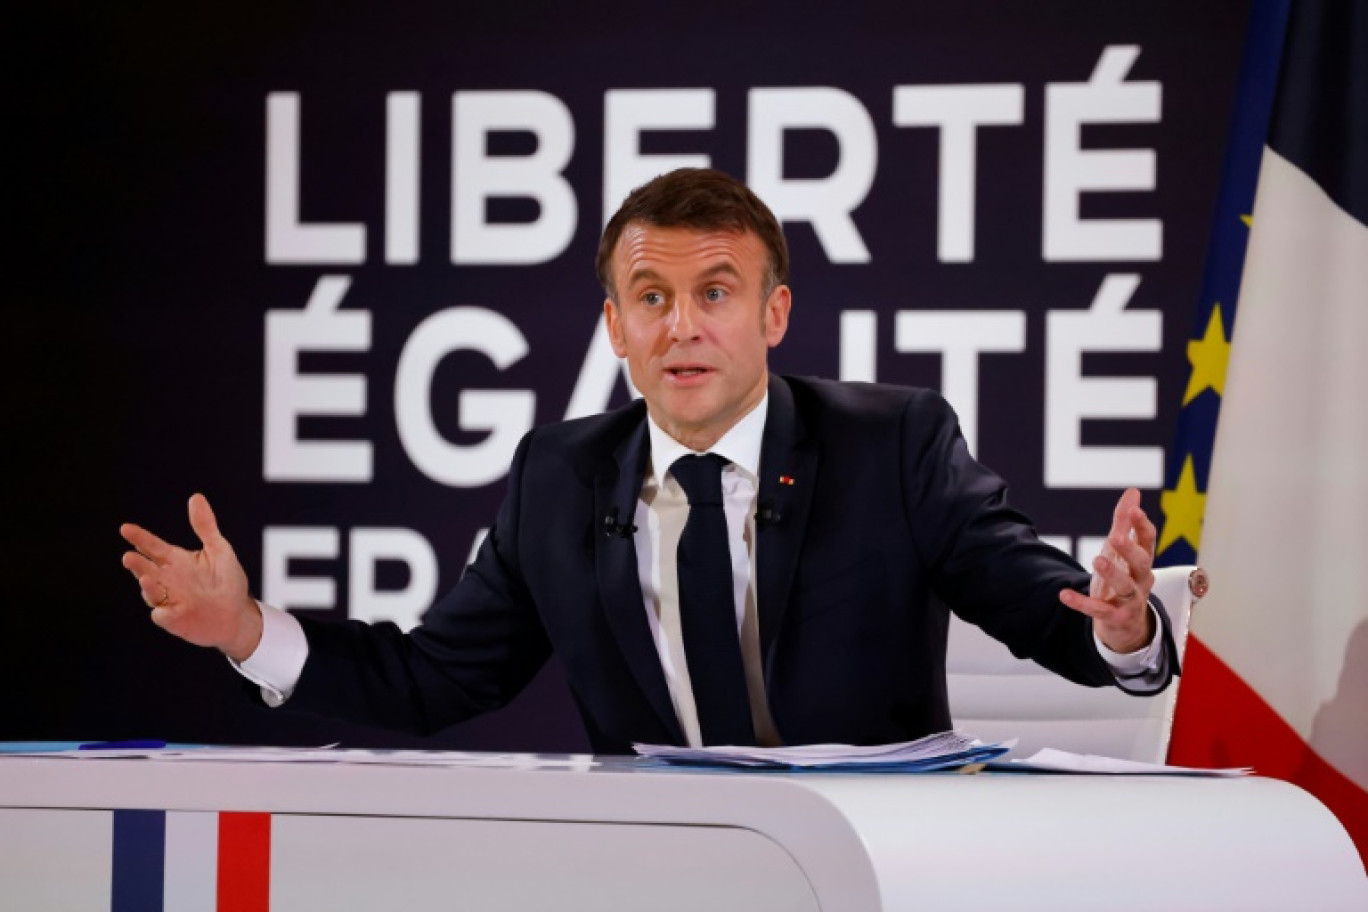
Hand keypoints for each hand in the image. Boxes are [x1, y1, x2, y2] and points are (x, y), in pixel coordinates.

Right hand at [120, 493, 262, 661]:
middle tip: (128, 556)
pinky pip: (164, 616)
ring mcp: (169, 600)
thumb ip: (205, 526)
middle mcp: (167, 580)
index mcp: (176, 561)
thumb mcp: (219, 550)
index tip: (126, 528)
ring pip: (151, 592)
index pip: (153, 547)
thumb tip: (195, 497)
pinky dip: (162, 613)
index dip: (140, 538)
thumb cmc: (227, 581)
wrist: (237, 614)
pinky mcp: (175, 620)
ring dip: (147, 587)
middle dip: (136, 564)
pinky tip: (163, 610)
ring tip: (146, 578)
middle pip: (146, 569)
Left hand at [1058, 487, 1156, 653]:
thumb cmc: (1124, 576)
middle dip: (1130, 550)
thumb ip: (1125, 521)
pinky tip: (1064, 594)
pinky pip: (1099, 610)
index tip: (1133, 510)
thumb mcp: (1122, 549)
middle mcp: (1141, 579)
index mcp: (1143, 560)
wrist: (1125, 622)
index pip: (1148, 541)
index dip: (1142, 525)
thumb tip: (1133, 492)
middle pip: (1141, 563)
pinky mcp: (1115, 617)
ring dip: (1112, 574)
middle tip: (1116, 537)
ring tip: (1097, 560)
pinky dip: (1081, 603)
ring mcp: (1130, 600)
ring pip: (1125, 587)